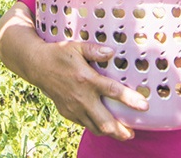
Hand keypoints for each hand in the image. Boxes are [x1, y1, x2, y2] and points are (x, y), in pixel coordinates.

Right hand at [33, 41, 148, 140]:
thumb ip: (95, 50)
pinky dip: (96, 127)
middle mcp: (82, 97)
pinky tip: (104, 124)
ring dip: (110, 133)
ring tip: (123, 133)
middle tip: (132, 133)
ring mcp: (74, 108)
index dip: (130, 100)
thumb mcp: (76, 46)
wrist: (37, 66)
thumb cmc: (59, 54)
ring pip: (95, 128)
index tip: (144, 106)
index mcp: (87, 79)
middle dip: (121, 131)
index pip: (113, 92)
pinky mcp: (67, 113)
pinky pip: (85, 124)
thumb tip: (111, 52)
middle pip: (105, 122)